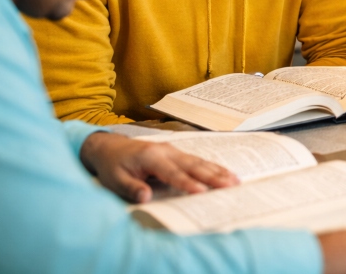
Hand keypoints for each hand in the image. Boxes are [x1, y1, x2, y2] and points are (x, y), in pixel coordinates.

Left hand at [79, 132, 238, 202]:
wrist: (111, 147)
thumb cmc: (113, 166)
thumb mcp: (115, 180)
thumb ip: (131, 188)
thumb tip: (146, 198)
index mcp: (151, 157)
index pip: (173, 173)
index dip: (187, 183)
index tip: (201, 193)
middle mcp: (167, 151)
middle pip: (193, 165)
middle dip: (213, 176)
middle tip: (230, 185)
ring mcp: (174, 151)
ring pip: (199, 161)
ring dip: (218, 171)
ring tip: (235, 180)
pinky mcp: (177, 153)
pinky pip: (198, 161)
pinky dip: (213, 167)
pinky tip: (225, 173)